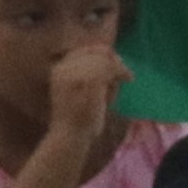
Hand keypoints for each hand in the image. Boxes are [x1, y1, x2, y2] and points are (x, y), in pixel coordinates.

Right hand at [38, 41, 128, 167]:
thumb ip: (89, 75)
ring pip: (104, 58)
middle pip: (94, 51)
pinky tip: (129, 79)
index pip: (81, 50)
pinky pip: (111, 68)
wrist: (69, 136)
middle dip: (111, 59)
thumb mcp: (78, 92)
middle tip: (124, 71)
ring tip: (126, 77)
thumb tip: (113, 59)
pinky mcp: (91, 80)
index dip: (99, 53)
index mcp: (58, 69)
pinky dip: (122, 72)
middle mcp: (65, 67)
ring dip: (117, 68)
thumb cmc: (76, 119)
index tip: (113, 61)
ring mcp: (77, 72)